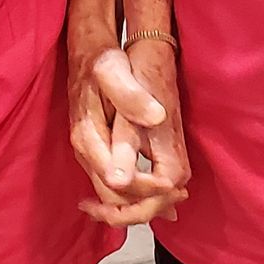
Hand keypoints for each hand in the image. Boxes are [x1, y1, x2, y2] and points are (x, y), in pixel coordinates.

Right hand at [69, 38, 189, 227]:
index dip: (147, 189)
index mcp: (88, 136)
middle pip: (112, 198)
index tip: (174, 186)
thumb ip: (130, 96)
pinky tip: (159, 196)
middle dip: (146, 206)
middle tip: (178, 202)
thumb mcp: (114, 70)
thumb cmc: (102, 62)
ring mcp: (89, 154)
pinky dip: (135, 196)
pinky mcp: (97, 153)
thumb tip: (156, 117)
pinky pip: (112, 186)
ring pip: (112, 197)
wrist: (88, 56)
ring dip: (142, 205)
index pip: (116, 181)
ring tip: (174, 203)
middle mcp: (86, 151)